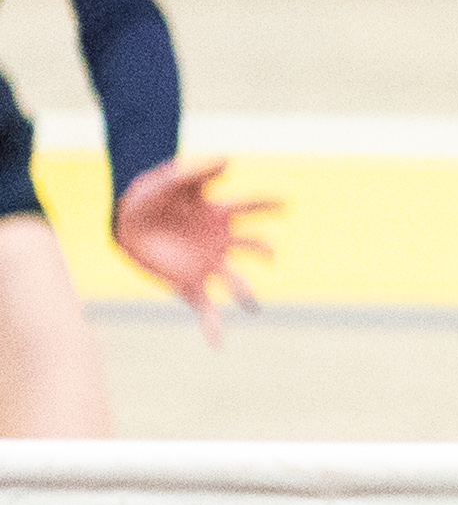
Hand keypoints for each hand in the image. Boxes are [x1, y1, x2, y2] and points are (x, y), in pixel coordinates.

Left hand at [114, 159, 278, 345]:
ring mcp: (209, 264)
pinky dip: (214, 326)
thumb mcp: (164, 181)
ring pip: (237, 280)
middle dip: (264, 250)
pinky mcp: (190, 284)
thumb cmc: (148, 199)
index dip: (269, 203)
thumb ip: (195, 172)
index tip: (286, 202)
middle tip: (270, 255)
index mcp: (220, 214)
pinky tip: (218, 344)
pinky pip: (207, 308)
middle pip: (253, 245)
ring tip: (252, 303)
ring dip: (245, 291)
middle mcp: (222, 242)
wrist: (124, 226)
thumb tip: (231, 161)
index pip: (251, 207)